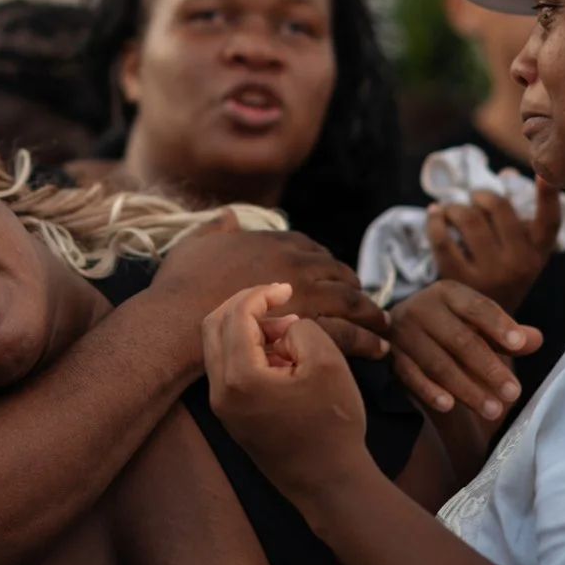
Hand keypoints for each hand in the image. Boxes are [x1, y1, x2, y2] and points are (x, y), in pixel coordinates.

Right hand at [155, 225, 389, 359]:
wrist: (181, 321)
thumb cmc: (182, 286)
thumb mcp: (194, 244)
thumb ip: (215, 229)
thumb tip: (227, 216)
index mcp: (273, 242)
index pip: (311, 248)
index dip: (324, 262)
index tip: (332, 274)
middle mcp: (296, 263)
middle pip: (338, 272)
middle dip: (353, 286)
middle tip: (365, 302)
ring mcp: (306, 293)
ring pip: (351, 300)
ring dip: (371, 313)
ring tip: (383, 325)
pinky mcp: (311, 325)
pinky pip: (350, 332)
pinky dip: (368, 339)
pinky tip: (377, 349)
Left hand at [204, 283, 367, 500]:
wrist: (331, 485)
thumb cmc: (333, 424)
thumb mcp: (326, 361)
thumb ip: (301, 329)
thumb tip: (282, 327)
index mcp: (238, 377)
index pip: (236, 315)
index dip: (261, 294)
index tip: (288, 289)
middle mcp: (219, 392)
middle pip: (214, 326)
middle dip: (244, 305)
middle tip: (278, 300)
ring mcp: (222, 407)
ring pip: (219, 347)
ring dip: (247, 328)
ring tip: (288, 332)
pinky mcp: (233, 417)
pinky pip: (229, 369)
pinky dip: (249, 351)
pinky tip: (282, 355)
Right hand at [388, 281, 540, 420]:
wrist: (399, 324)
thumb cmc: (449, 323)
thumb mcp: (476, 322)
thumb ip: (506, 333)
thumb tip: (535, 340)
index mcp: (448, 294)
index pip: (476, 308)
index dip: (498, 325)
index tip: (518, 344)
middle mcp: (423, 309)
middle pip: (459, 340)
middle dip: (488, 368)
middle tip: (513, 393)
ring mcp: (404, 334)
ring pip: (437, 363)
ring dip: (466, 388)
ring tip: (493, 410)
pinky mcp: (392, 357)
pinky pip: (411, 376)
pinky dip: (429, 391)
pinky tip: (449, 406)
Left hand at [427, 176, 560, 310]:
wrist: (481, 329)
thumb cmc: (501, 280)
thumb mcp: (520, 255)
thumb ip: (517, 217)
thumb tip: (508, 172)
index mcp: (538, 255)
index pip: (550, 223)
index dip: (549, 196)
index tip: (546, 171)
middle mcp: (519, 264)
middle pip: (496, 208)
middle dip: (479, 196)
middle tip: (470, 198)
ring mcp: (490, 273)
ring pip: (468, 219)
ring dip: (454, 207)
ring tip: (450, 209)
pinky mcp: (459, 280)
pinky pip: (442, 238)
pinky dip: (434, 220)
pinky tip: (434, 215)